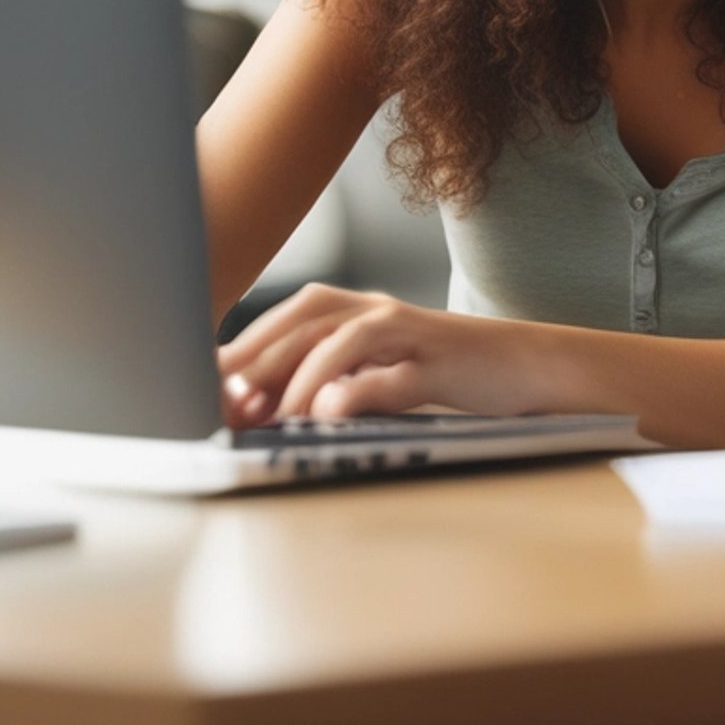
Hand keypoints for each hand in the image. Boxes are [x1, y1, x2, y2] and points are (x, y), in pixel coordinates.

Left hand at [216, 284, 538, 426]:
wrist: (522, 366)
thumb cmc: (439, 372)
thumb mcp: (376, 372)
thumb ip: (325, 382)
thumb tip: (254, 407)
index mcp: (358, 309)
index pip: (288, 317)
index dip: (243, 347)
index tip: (202, 386)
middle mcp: (379, 311)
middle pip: (307, 321)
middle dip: (259, 361)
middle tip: (224, 405)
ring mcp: (412, 333)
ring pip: (345, 340)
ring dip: (299, 376)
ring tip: (268, 415)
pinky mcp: (441, 363)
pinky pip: (395, 374)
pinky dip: (358, 389)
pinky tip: (330, 412)